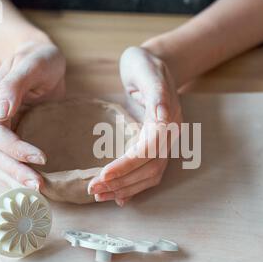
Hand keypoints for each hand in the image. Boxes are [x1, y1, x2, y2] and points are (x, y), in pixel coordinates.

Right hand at [0, 40, 65, 189]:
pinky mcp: (12, 134)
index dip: (16, 149)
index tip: (41, 158)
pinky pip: (7, 159)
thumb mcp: (32, 64)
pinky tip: (31, 184)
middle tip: (38, 187)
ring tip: (37, 192)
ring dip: (14, 179)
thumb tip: (0, 112)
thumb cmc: (40, 59)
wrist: (41, 59)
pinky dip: (16, 174)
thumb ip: (14, 85)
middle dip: (15, 172)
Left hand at [88, 46, 182, 205]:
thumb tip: (163, 117)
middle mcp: (169, 135)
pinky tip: (118, 197)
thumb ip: (156, 91)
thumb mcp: (147, 69)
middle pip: (150, 168)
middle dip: (122, 182)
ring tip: (99, 195)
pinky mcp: (156, 146)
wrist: (156, 66)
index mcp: (168, 118)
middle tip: (93, 189)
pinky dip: (134, 187)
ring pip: (150, 175)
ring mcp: (165, 142)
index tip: (103, 174)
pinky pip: (149, 171)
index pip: (149, 149)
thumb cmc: (146, 65)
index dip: (127, 165)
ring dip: (125, 188)